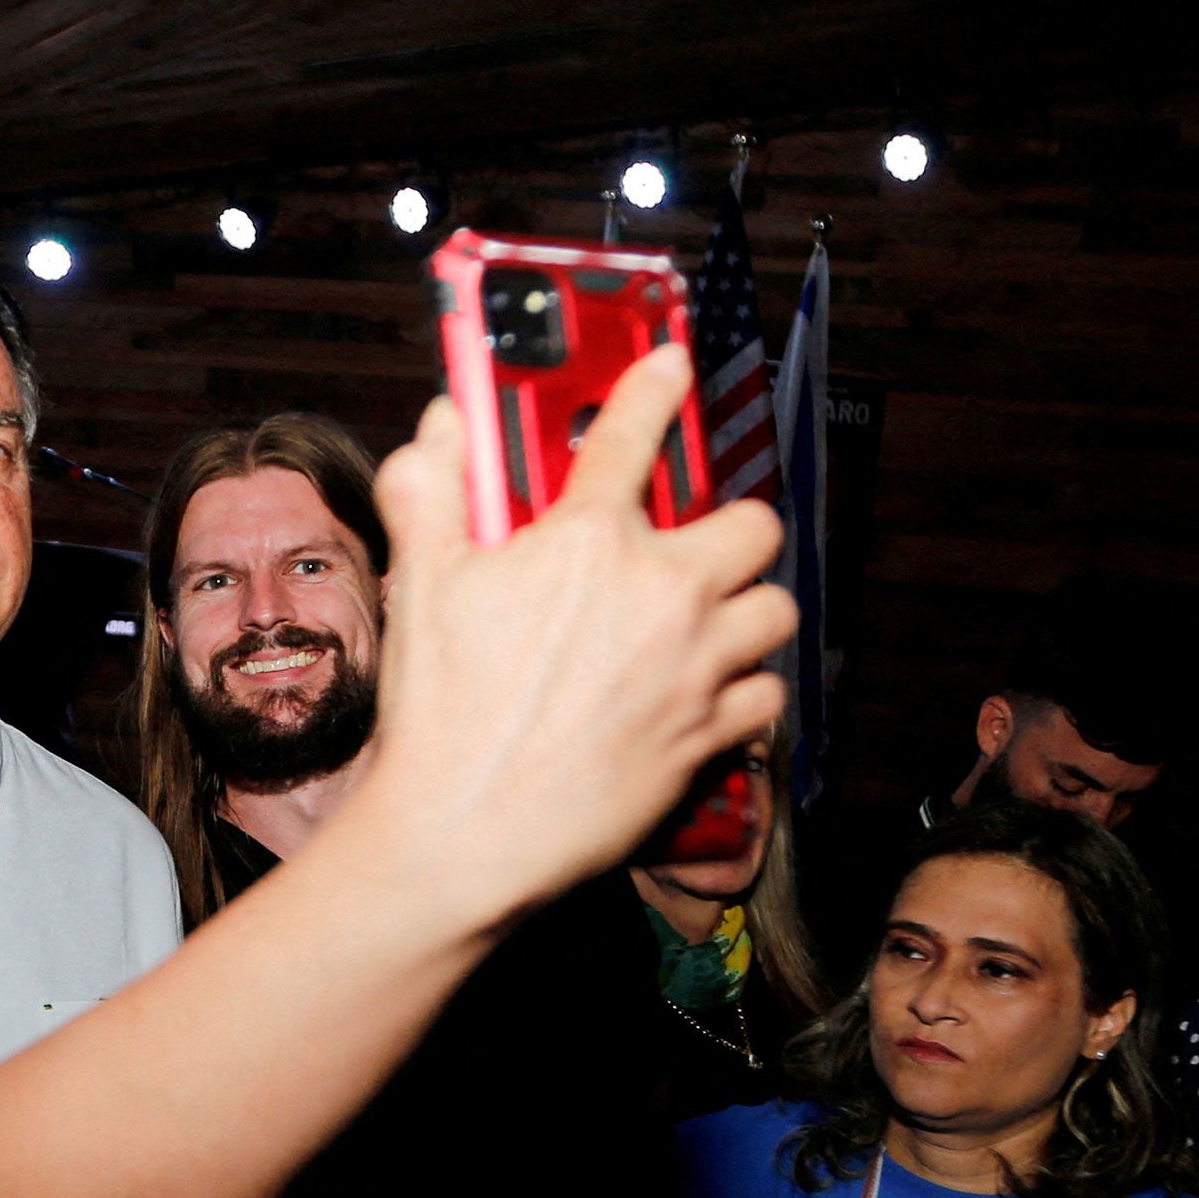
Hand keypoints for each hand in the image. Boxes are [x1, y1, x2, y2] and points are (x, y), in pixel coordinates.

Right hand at [364, 346, 791, 931]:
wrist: (467, 832)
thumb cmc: (443, 715)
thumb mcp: (422, 585)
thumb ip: (432, 492)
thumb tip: (437, 433)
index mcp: (589, 542)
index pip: (633, 432)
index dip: (654, 385)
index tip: (669, 365)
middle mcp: (662, 595)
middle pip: (752, 526)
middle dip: (729, 527)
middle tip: (692, 546)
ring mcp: (695, 668)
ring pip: (775, 612)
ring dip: (748, 610)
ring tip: (709, 622)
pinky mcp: (708, 736)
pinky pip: (766, 697)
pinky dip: (746, 693)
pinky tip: (708, 694)